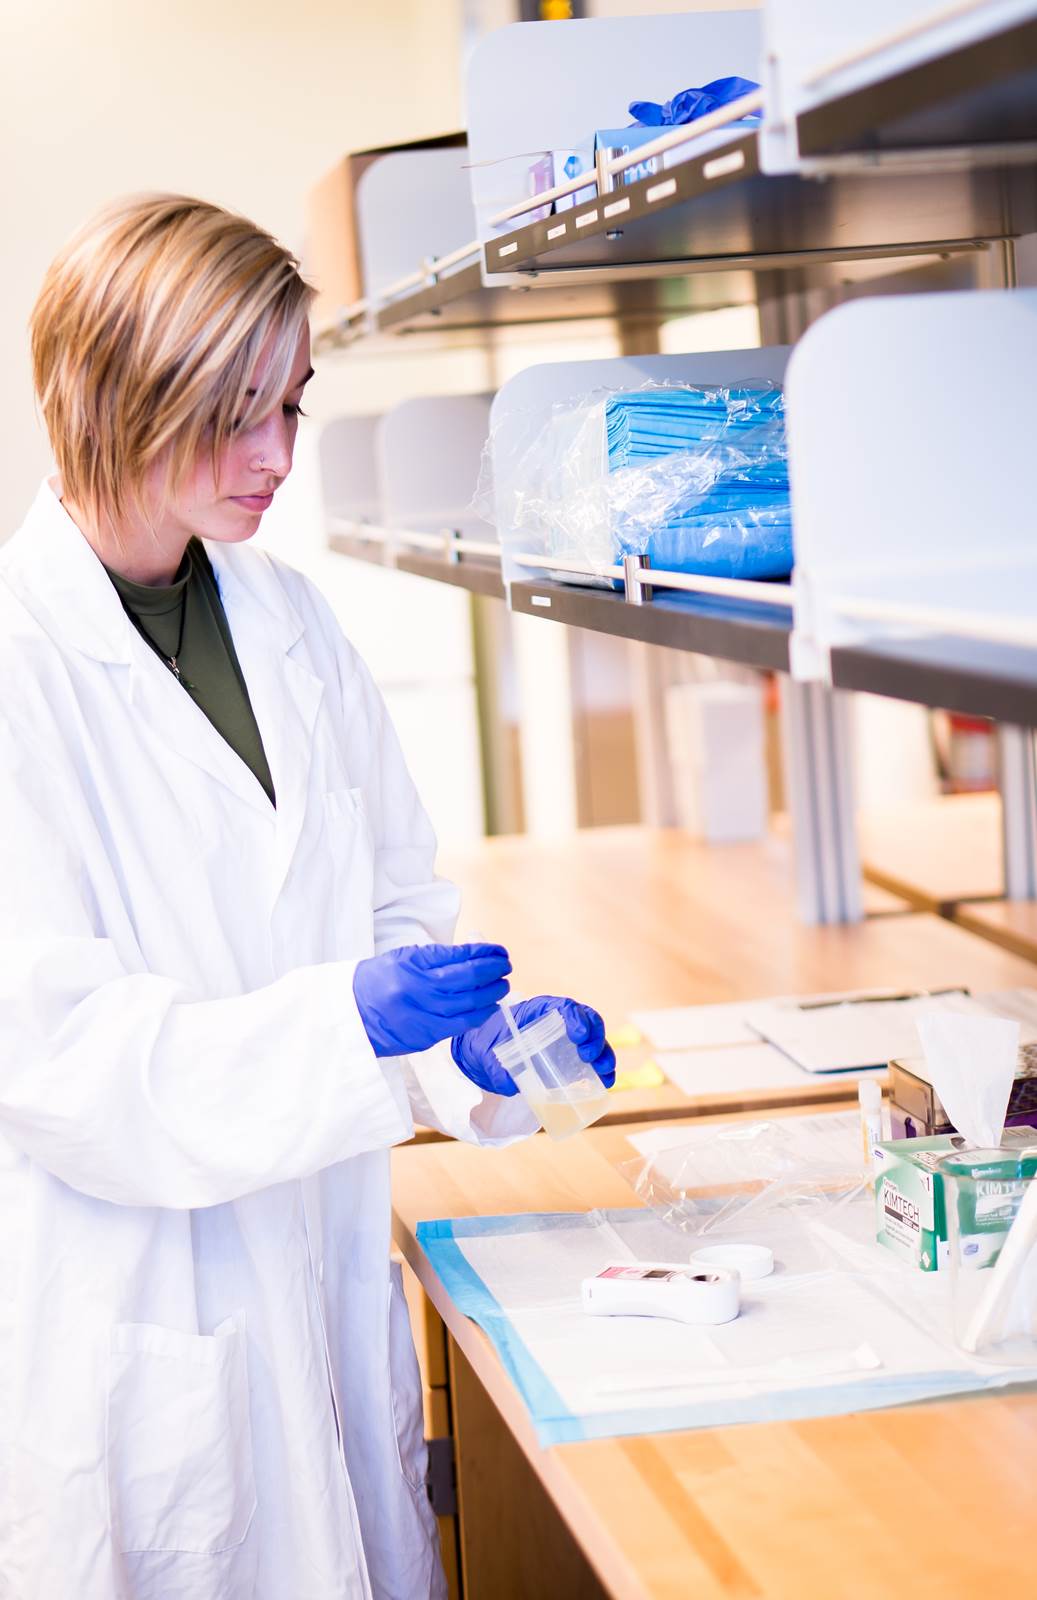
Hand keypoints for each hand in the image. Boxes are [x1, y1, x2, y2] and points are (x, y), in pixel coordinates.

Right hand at [353, 943, 511, 1058]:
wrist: (349, 1013)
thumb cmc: (377, 981)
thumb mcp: (403, 958)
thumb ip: (436, 958)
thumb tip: (473, 957)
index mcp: (412, 964)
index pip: (458, 956)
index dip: (484, 953)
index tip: (498, 951)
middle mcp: (418, 989)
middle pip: (468, 978)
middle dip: (493, 971)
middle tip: (506, 966)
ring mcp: (422, 1014)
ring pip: (469, 1003)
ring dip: (492, 993)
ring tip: (503, 985)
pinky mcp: (424, 1035)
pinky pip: (460, 1025)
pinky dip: (479, 1015)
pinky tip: (490, 1007)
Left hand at [450, 995, 615, 1096]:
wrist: (484, 1055)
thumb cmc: (486, 1044)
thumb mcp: (483, 1051)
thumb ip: (494, 1065)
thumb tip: (509, 1084)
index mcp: (539, 1010)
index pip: (565, 1007)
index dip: (576, 1018)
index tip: (578, 1036)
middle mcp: (558, 1021)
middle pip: (588, 1020)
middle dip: (595, 1037)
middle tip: (588, 1057)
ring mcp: (566, 1039)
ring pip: (595, 1040)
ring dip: (604, 1054)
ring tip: (605, 1073)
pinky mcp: (569, 1058)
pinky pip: (592, 1059)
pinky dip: (602, 1070)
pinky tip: (605, 1082)